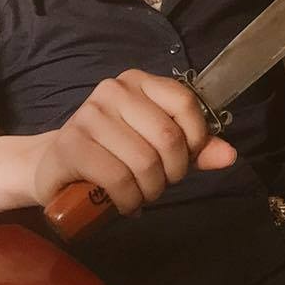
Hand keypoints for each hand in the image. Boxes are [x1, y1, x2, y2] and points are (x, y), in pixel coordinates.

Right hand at [31, 70, 236, 213]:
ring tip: (139, 195)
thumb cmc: (113, 154)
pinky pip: (118, 179)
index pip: (185, 101)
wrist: (55, 166)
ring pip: (144, 162)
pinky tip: (123, 203)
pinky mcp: (71, 144)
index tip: (185, 161)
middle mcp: (114, 90)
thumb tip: (229, 155)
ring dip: (149, 191)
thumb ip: (195, 148)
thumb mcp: (158, 147)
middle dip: (172, 173)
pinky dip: (128, 200)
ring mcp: (89, 114)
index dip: (196, 139)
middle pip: (168, 137)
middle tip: (160, 185)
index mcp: (139, 82)